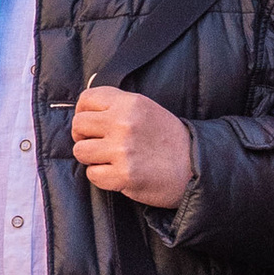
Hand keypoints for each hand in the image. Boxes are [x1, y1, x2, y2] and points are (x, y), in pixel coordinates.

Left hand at [69, 86, 193, 208]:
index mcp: (130, 103)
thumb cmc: (169, 139)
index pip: (87, 98)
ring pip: (80, 151)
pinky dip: (101, 176)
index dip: (83, 111)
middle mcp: (124, 123)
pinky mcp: (124, 175)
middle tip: (97, 143)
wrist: (195, 167)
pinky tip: (116, 173)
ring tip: (108, 159)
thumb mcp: (146, 109)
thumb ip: (118, 105)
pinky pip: (92, 174)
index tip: (90, 122)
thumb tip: (84, 107)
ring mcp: (123, 150)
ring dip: (91, 158)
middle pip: (78, 125)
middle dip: (83, 136)